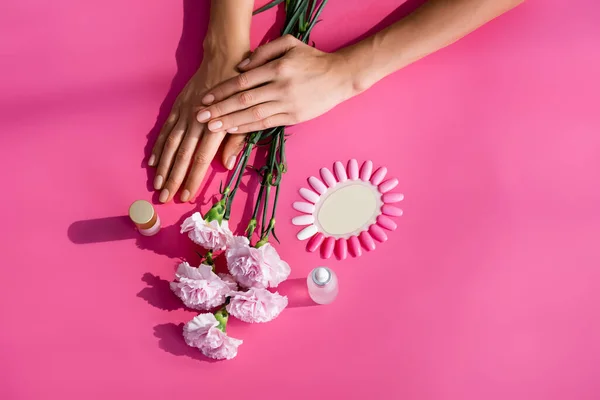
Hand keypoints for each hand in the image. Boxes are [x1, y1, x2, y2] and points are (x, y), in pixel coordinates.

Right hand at [148, 56, 246, 202]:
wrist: (224, 57)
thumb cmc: (241, 88)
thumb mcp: (245, 113)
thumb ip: (236, 140)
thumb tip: (226, 163)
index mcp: (215, 125)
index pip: (201, 158)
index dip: (192, 178)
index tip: (185, 196)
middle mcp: (196, 121)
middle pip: (182, 155)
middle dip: (173, 178)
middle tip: (164, 198)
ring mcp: (184, 113)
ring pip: (170, 144)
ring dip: (162, 166)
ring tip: (157, 184)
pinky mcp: (177, 106)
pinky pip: (165, 129)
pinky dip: (158, 146)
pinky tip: (152, 161)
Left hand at [196, 35, 356, 133]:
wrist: (340, 76)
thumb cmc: (312, 59)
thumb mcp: (290, 44)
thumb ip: (264, 51)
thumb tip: (241, 66)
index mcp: (278, 67)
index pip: (242, 81)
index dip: (221, 90)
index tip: (205, 98)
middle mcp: (281, 86)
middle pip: (243, 100)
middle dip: (219, 109)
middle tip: (200, 117)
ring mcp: (288, 103)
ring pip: (253, 114)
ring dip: (230, 122)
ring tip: (211, 127)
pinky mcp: (294, 117)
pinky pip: (267, 123)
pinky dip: (248, 127)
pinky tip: (233, 130)